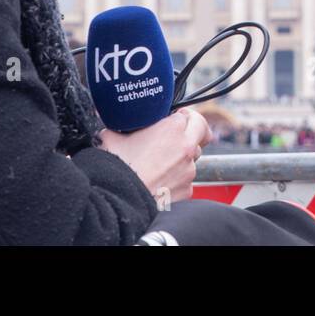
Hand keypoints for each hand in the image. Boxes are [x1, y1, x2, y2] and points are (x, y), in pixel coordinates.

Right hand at [97, 109, 211, 205]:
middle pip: (202, 130)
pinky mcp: (187, 189)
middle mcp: (186, 147)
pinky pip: (187, 179)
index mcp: (172, 128)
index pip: (187, 114)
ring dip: (184, 156)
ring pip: (194, 157)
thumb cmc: (115, 167)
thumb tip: (112, 127)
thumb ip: (118, 128)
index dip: (179, 116)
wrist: (118, 200)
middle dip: (196, 128)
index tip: (173, 119)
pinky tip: (161, 180)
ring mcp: (189, 170)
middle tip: (183, 131)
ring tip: (163, 161)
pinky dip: (178, 178)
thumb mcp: (112, 137)